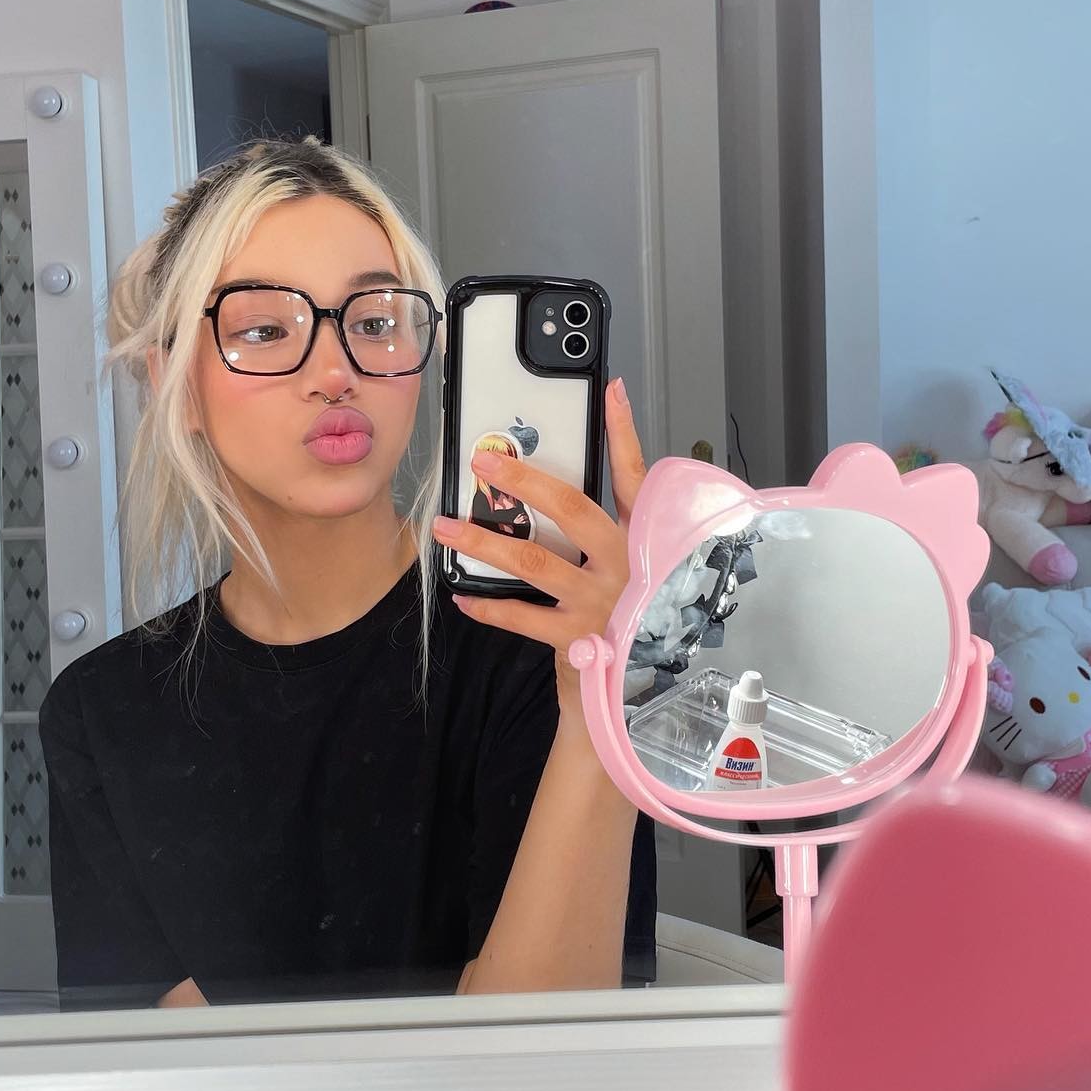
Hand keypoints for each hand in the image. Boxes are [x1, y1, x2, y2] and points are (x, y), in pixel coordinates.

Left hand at [432, 378, 646, 715]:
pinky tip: (461, 597)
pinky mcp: (580, 640)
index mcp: (645, 540)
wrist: (635, 699)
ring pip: (534, 562)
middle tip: (484, 462)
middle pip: (572, 509)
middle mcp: (627, 565)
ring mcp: (603, 603)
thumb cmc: (628, 624)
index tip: (609, 391)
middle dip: (524, 481)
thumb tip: (557, 493)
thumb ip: (605, 536)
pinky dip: (488, 606)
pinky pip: (522, 617)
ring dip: (484, 542)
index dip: (623, 433)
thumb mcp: (630, 573)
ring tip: (445, 527)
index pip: (634, 477)